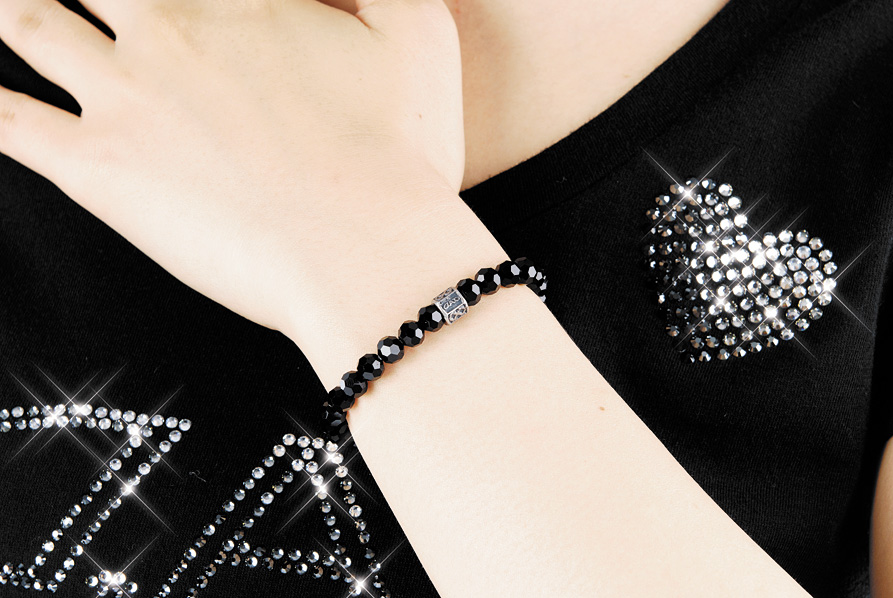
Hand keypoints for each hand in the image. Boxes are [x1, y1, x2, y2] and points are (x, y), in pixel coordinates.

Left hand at [0, 0, 482, 379]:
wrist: (367, 253)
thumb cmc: (402, 155)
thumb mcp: (420, 34)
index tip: (166, 1)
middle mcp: (167, 29)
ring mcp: (123, 96)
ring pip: (27, 22)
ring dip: (13, 10)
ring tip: (11, 10)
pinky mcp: (98, 169)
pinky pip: (6, 123)